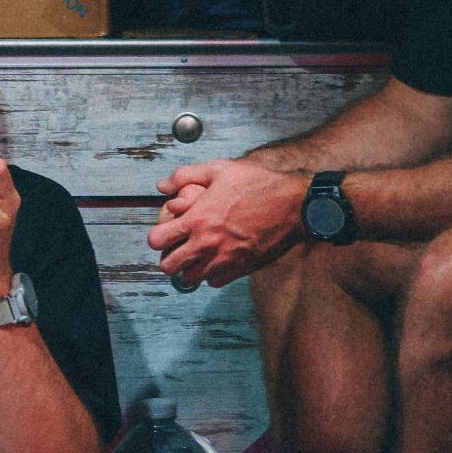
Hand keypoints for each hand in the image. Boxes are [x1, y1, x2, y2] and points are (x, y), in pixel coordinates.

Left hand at [147, 159, 305, 287]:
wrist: (294, 206)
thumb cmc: (259, 185)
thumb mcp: (219, 169)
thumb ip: (185, 175)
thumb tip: (162, 186)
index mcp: (197, 219)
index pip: (157, 240)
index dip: (157, 236)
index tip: (166, 232)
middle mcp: (206, 244)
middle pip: (168, 266)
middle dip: (168, 257)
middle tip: (177, 248)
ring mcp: (223, 259)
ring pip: (190, 278)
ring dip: (189, 268)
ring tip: (196, 255)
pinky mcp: (239, 269)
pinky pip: (213, 282)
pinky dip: (210, 274)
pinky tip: (216, 259)